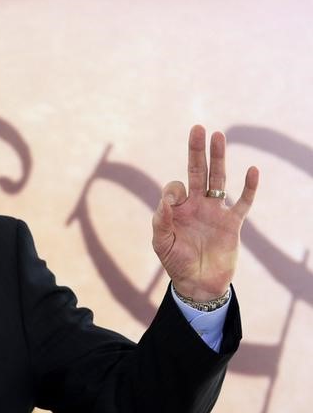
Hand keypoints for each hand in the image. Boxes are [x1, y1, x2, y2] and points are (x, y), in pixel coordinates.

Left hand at [152, 125, 258, 300]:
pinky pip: (243, 202)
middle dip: (197, 151)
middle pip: (198, 172)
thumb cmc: (176, 263)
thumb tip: (166, 201)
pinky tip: (252, 170)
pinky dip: (249, 187)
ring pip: (219, 179)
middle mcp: (197, 205)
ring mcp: (216, 212)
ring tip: (218, 136)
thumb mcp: (161, 244)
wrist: (198, 284)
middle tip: (198, 128)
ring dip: (219, 158)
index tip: (172, 203)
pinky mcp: (232, 223)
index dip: (173, 190)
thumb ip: (161, 222)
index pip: (175, 187)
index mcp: (178, 209)